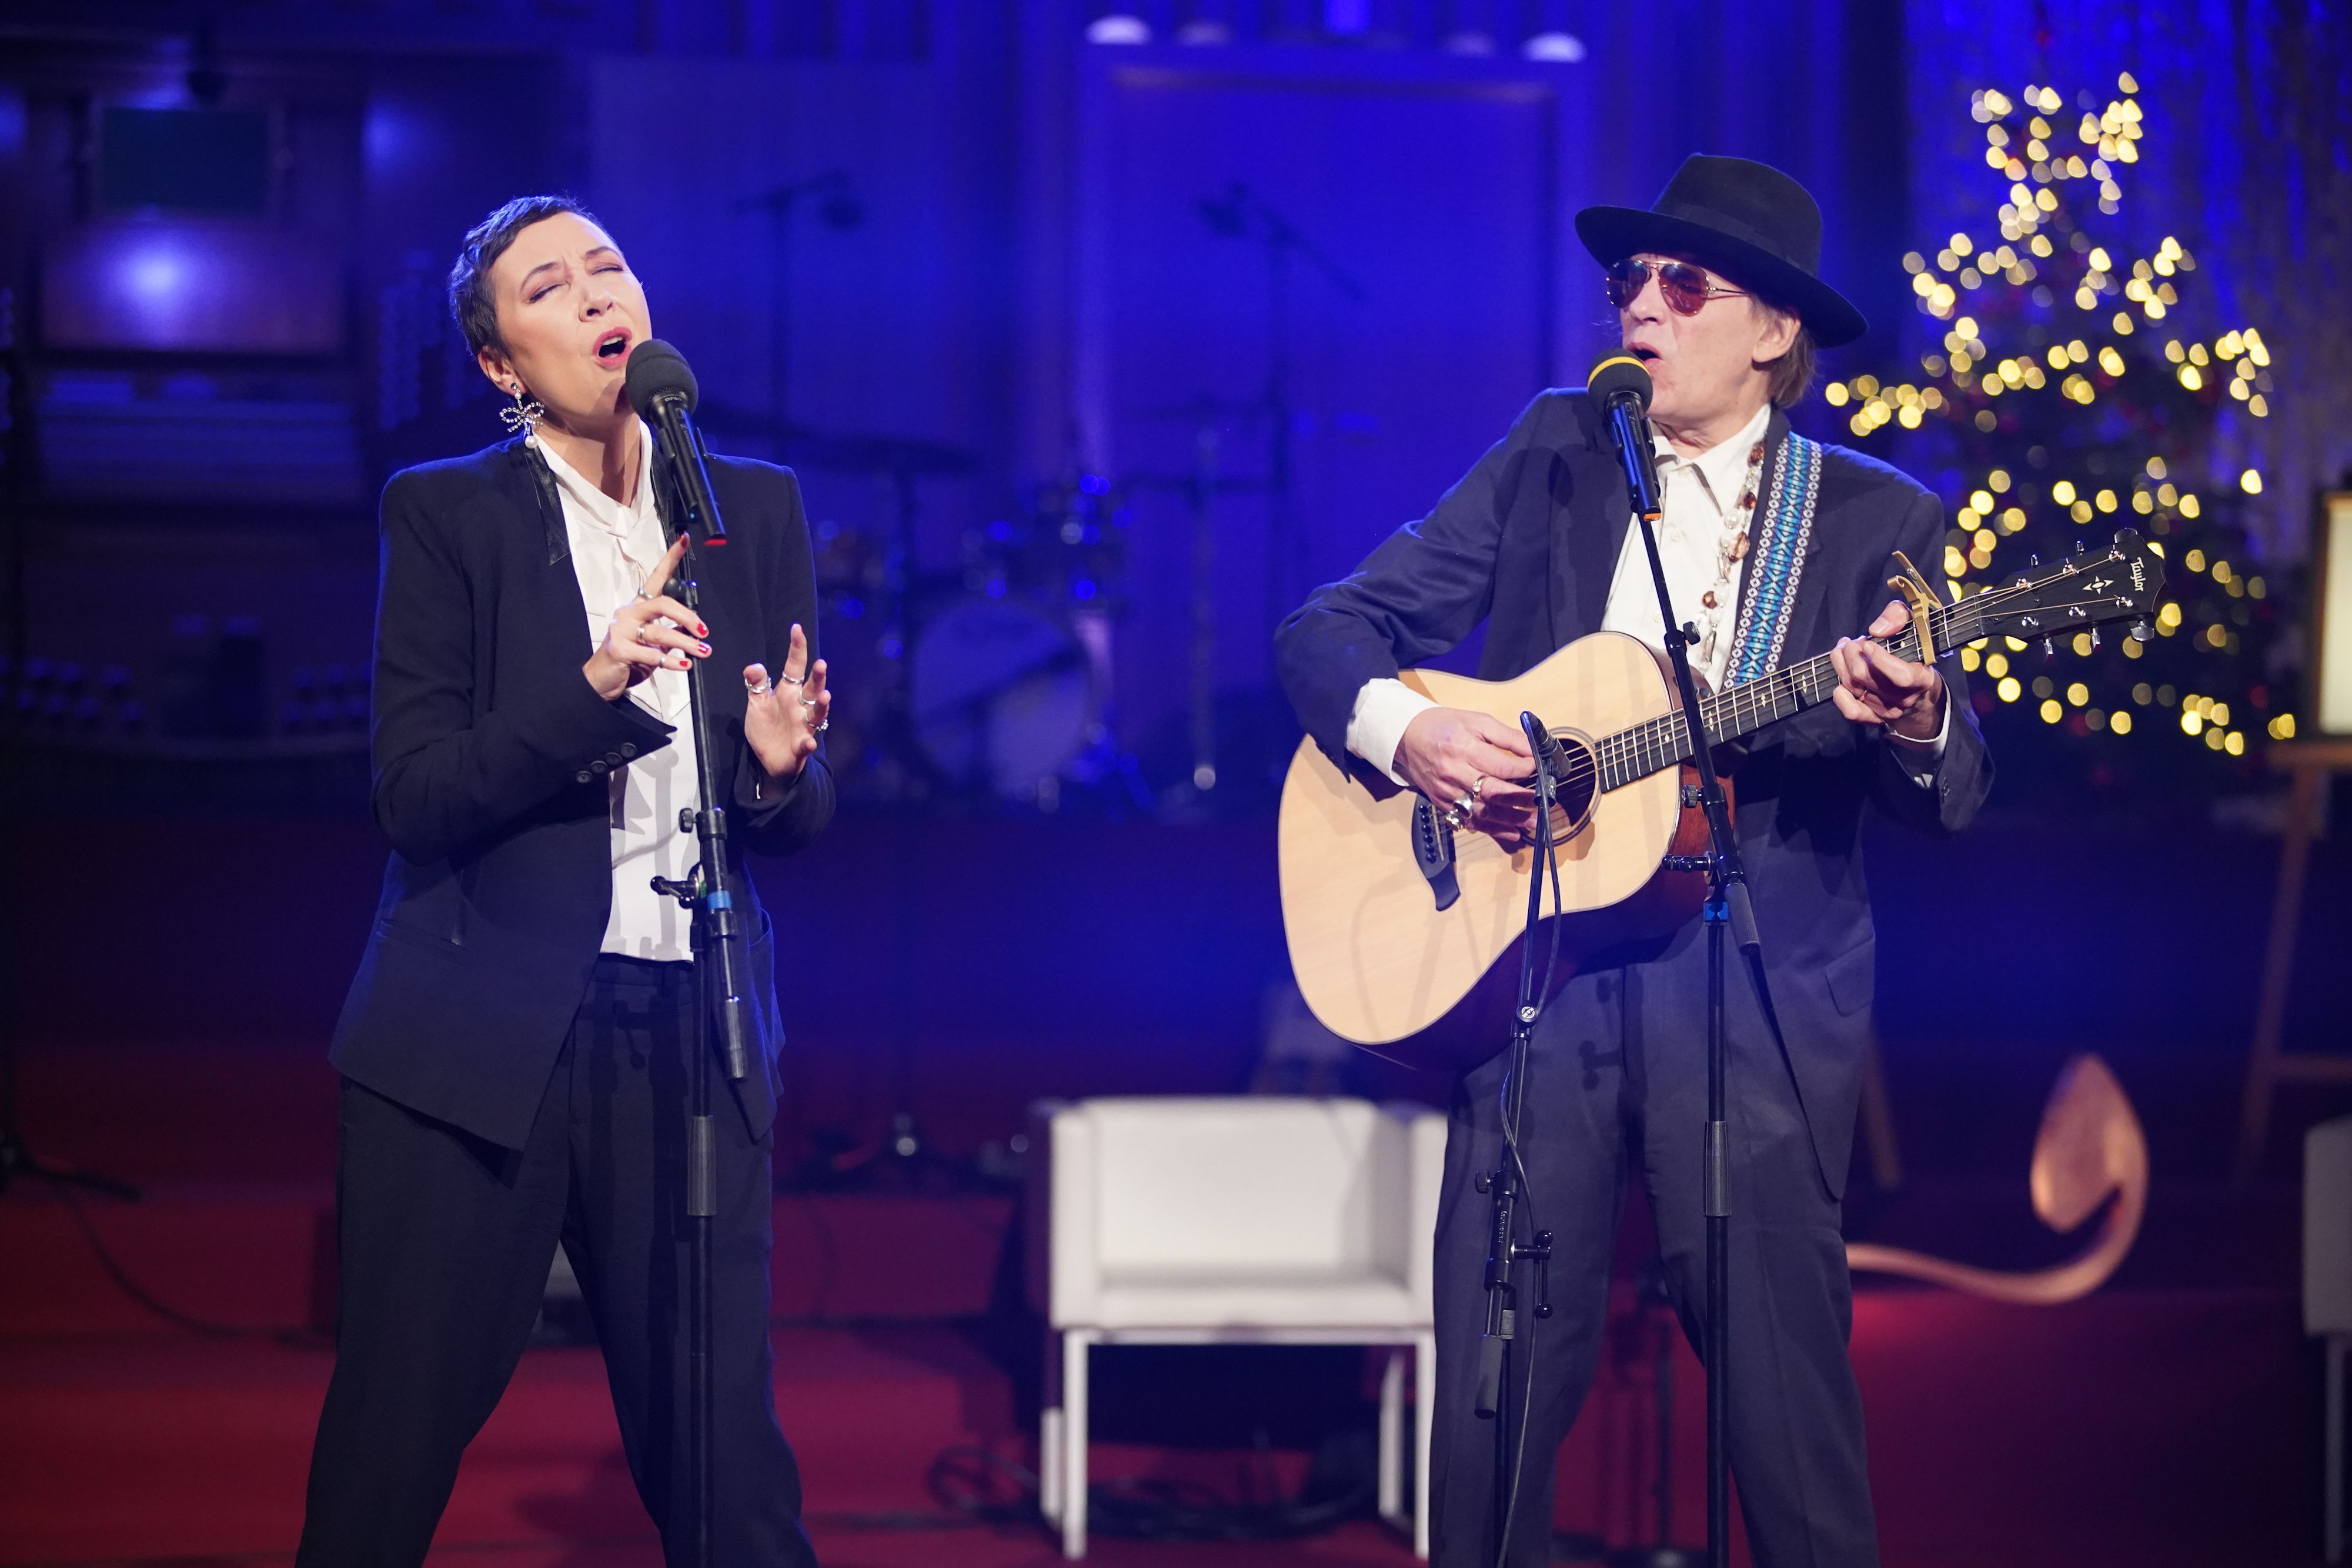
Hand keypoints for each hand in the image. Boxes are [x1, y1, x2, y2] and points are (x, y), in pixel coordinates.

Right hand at [584, 535, 705, 700]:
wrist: (602, 679)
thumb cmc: (629, 658)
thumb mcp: (654, 644)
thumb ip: (671, 632)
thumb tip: (695, 630)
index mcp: (639, 607)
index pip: (656, 577)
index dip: (671, 557)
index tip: (685, 539)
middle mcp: (629, 613)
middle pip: (663, 604)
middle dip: (687, 618)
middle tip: (703, 632)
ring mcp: (620, 629)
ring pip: (660, 633)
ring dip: (685, 644)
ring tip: (702, 652)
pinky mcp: (618, 648)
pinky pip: (650, 654)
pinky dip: (670, 661)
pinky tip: (682, 665)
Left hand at [743, 623, 829, 785]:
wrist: (769, 760)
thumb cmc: (767, 729)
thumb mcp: (757, 703)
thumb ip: (756, 684)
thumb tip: (754, 666)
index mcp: (788, 693)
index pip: (794, 667)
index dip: (797, 648)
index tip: (797, 629)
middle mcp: (800, 707)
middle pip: (812, 689)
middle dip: (818, 677)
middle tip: (821, 663)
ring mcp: (803, 727)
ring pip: (816, 714)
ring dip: (821, 706)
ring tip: (825, 696)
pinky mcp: (800, 747)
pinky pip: (805, 744)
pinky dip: (807, 744)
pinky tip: (807, 742)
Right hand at [1394, 707, 1537, 848]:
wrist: (1408, 737)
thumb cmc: (1444, 726)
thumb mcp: (1477, 721)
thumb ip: (1507, 736)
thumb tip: (1534, 749)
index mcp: (1463, 748)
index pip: (1501, 766)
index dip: (1524, 769)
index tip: (1537, 767)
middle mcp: (1454, 773)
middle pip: (1492, 793)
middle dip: (1519, 799)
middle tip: (1540, 803)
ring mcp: (1447, 791)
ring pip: (1482, 812)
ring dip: (1510, 820)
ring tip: (1531, 823)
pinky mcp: (1442, 803)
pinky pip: (1469, 821)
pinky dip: (1491, 829)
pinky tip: (1510, 833)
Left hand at [1830, 599, 1944, 740]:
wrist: (1919, 690)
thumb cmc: (1914, 652)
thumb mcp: (1915, 625)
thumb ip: (1899, 617)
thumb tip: (1877, 630)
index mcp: (1921, 679)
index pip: (1901, 676)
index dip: (1881, 660)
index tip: (1868, 643)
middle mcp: (1904, 698)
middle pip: (1865, 676)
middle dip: (1852, 653)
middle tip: (1853, 642)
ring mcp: (1887, 711)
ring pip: (1853, 687)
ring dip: (1841, 664)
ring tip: (1844, 649)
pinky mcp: (1873, 718)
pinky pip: (1851, 711)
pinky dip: (1840, 694)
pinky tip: (1842, 676)